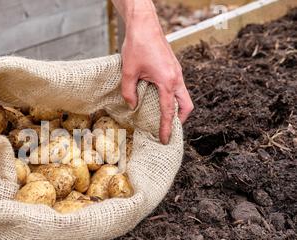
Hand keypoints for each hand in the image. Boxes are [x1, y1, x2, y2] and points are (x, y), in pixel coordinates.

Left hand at [121, 17, 193, 143]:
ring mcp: (177, 72)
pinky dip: (173, 97)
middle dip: (179, 120)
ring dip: (176, 108)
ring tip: (163, 117)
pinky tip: (159, 99)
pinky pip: (178, 87)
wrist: (144, 24)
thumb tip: (132, 106)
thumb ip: (129, 92)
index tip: (164, 140)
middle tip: (168, 129)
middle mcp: (176, 78)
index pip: (169, 111)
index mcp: (168, 81)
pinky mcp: (173, 67)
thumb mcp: (128, 72)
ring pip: (183, 96)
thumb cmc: (137, 45)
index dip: (166, 127)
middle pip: (186, 106)